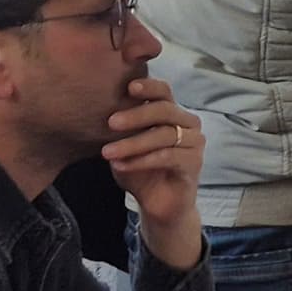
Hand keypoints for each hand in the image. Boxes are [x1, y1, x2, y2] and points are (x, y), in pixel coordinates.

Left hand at [103, 76, 204, 262]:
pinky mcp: (195, 162)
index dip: (148, 86)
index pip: (163, 91)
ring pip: (164, 135)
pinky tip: (121, 166)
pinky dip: (142, 160)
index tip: (128, 87)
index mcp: (171, 112)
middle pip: (164, 109)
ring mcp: (194, 142)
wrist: (157, 203)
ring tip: (107, 152)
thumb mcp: (125, 145)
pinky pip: (168, 156)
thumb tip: (96, 111)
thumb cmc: (140, 169)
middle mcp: (187, 123)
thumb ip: (120, 129)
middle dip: (136, 115)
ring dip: (133, 144)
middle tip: (111, 123)